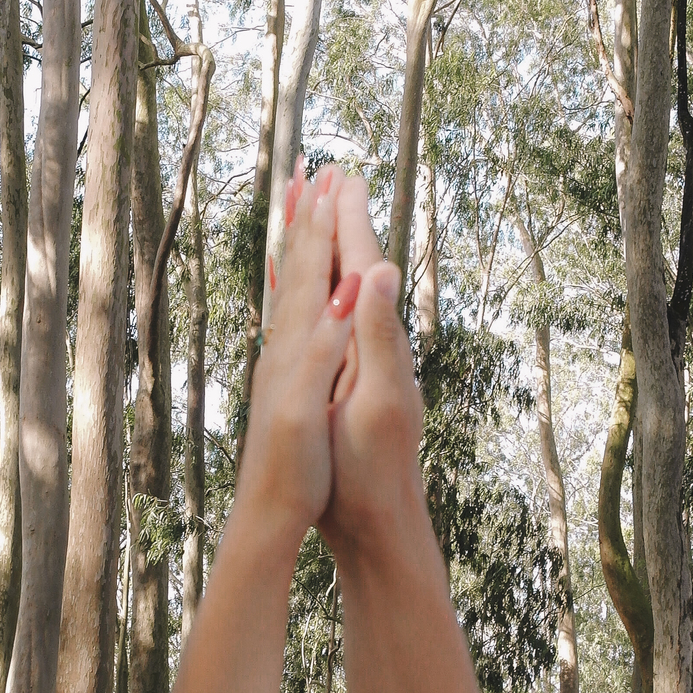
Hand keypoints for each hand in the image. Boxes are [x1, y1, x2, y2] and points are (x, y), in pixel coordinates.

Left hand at [237, 162, 361, 558]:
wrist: (266, 517)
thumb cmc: (292, 470)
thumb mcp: (308, 407)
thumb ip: (324, 345)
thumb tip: (349, 287)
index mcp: (293, 348)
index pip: (309, 271)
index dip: (321, 223)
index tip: (330, 176)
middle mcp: (281, 350)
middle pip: (293, 271)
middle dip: (304, 221)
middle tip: (308, 173)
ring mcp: (281, 368)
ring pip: (288, 293)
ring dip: (297, 250)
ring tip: (298, 216)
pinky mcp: (286, 389)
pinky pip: (289, 325)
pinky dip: (294, 295)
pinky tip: (292, 298)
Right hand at [317, 176, 427, 568]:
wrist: (379, 520)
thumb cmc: (373, 469)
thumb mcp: (379, 402)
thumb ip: (379, 337)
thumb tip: (379, 270)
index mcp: (379, 340)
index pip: (365, 263)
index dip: (349, 219)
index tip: (340, 172)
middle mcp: (374, 345)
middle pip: (357, 269)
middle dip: (341, 223)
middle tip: (331, 173)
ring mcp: (361, 366)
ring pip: (341, 296)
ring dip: (329, 255)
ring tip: (317, 219)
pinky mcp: (346, 386)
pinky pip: (329, 326)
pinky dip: (318, 302)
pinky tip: (313, 299)